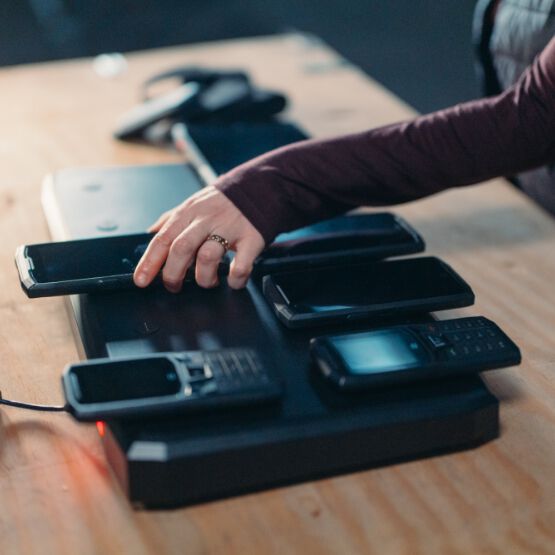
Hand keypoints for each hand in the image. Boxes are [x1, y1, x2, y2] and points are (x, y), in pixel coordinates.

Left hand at [133, 186, 264, 291]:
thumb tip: (150, 234)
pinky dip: (235, 279)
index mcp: (188, 212)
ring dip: (204, 278)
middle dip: (173, 274)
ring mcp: (230, 229)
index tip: (141, 281)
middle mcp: (207, 219)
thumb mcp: (193, 204)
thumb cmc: (223, 203)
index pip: (163, 238)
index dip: (149, 262)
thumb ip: (171, 219)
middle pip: (181, 248)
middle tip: (174, 286)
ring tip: (208, 282)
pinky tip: (232, 282)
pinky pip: (242, 264)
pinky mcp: (252, 238)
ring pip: (208, 257)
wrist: (260, 188)